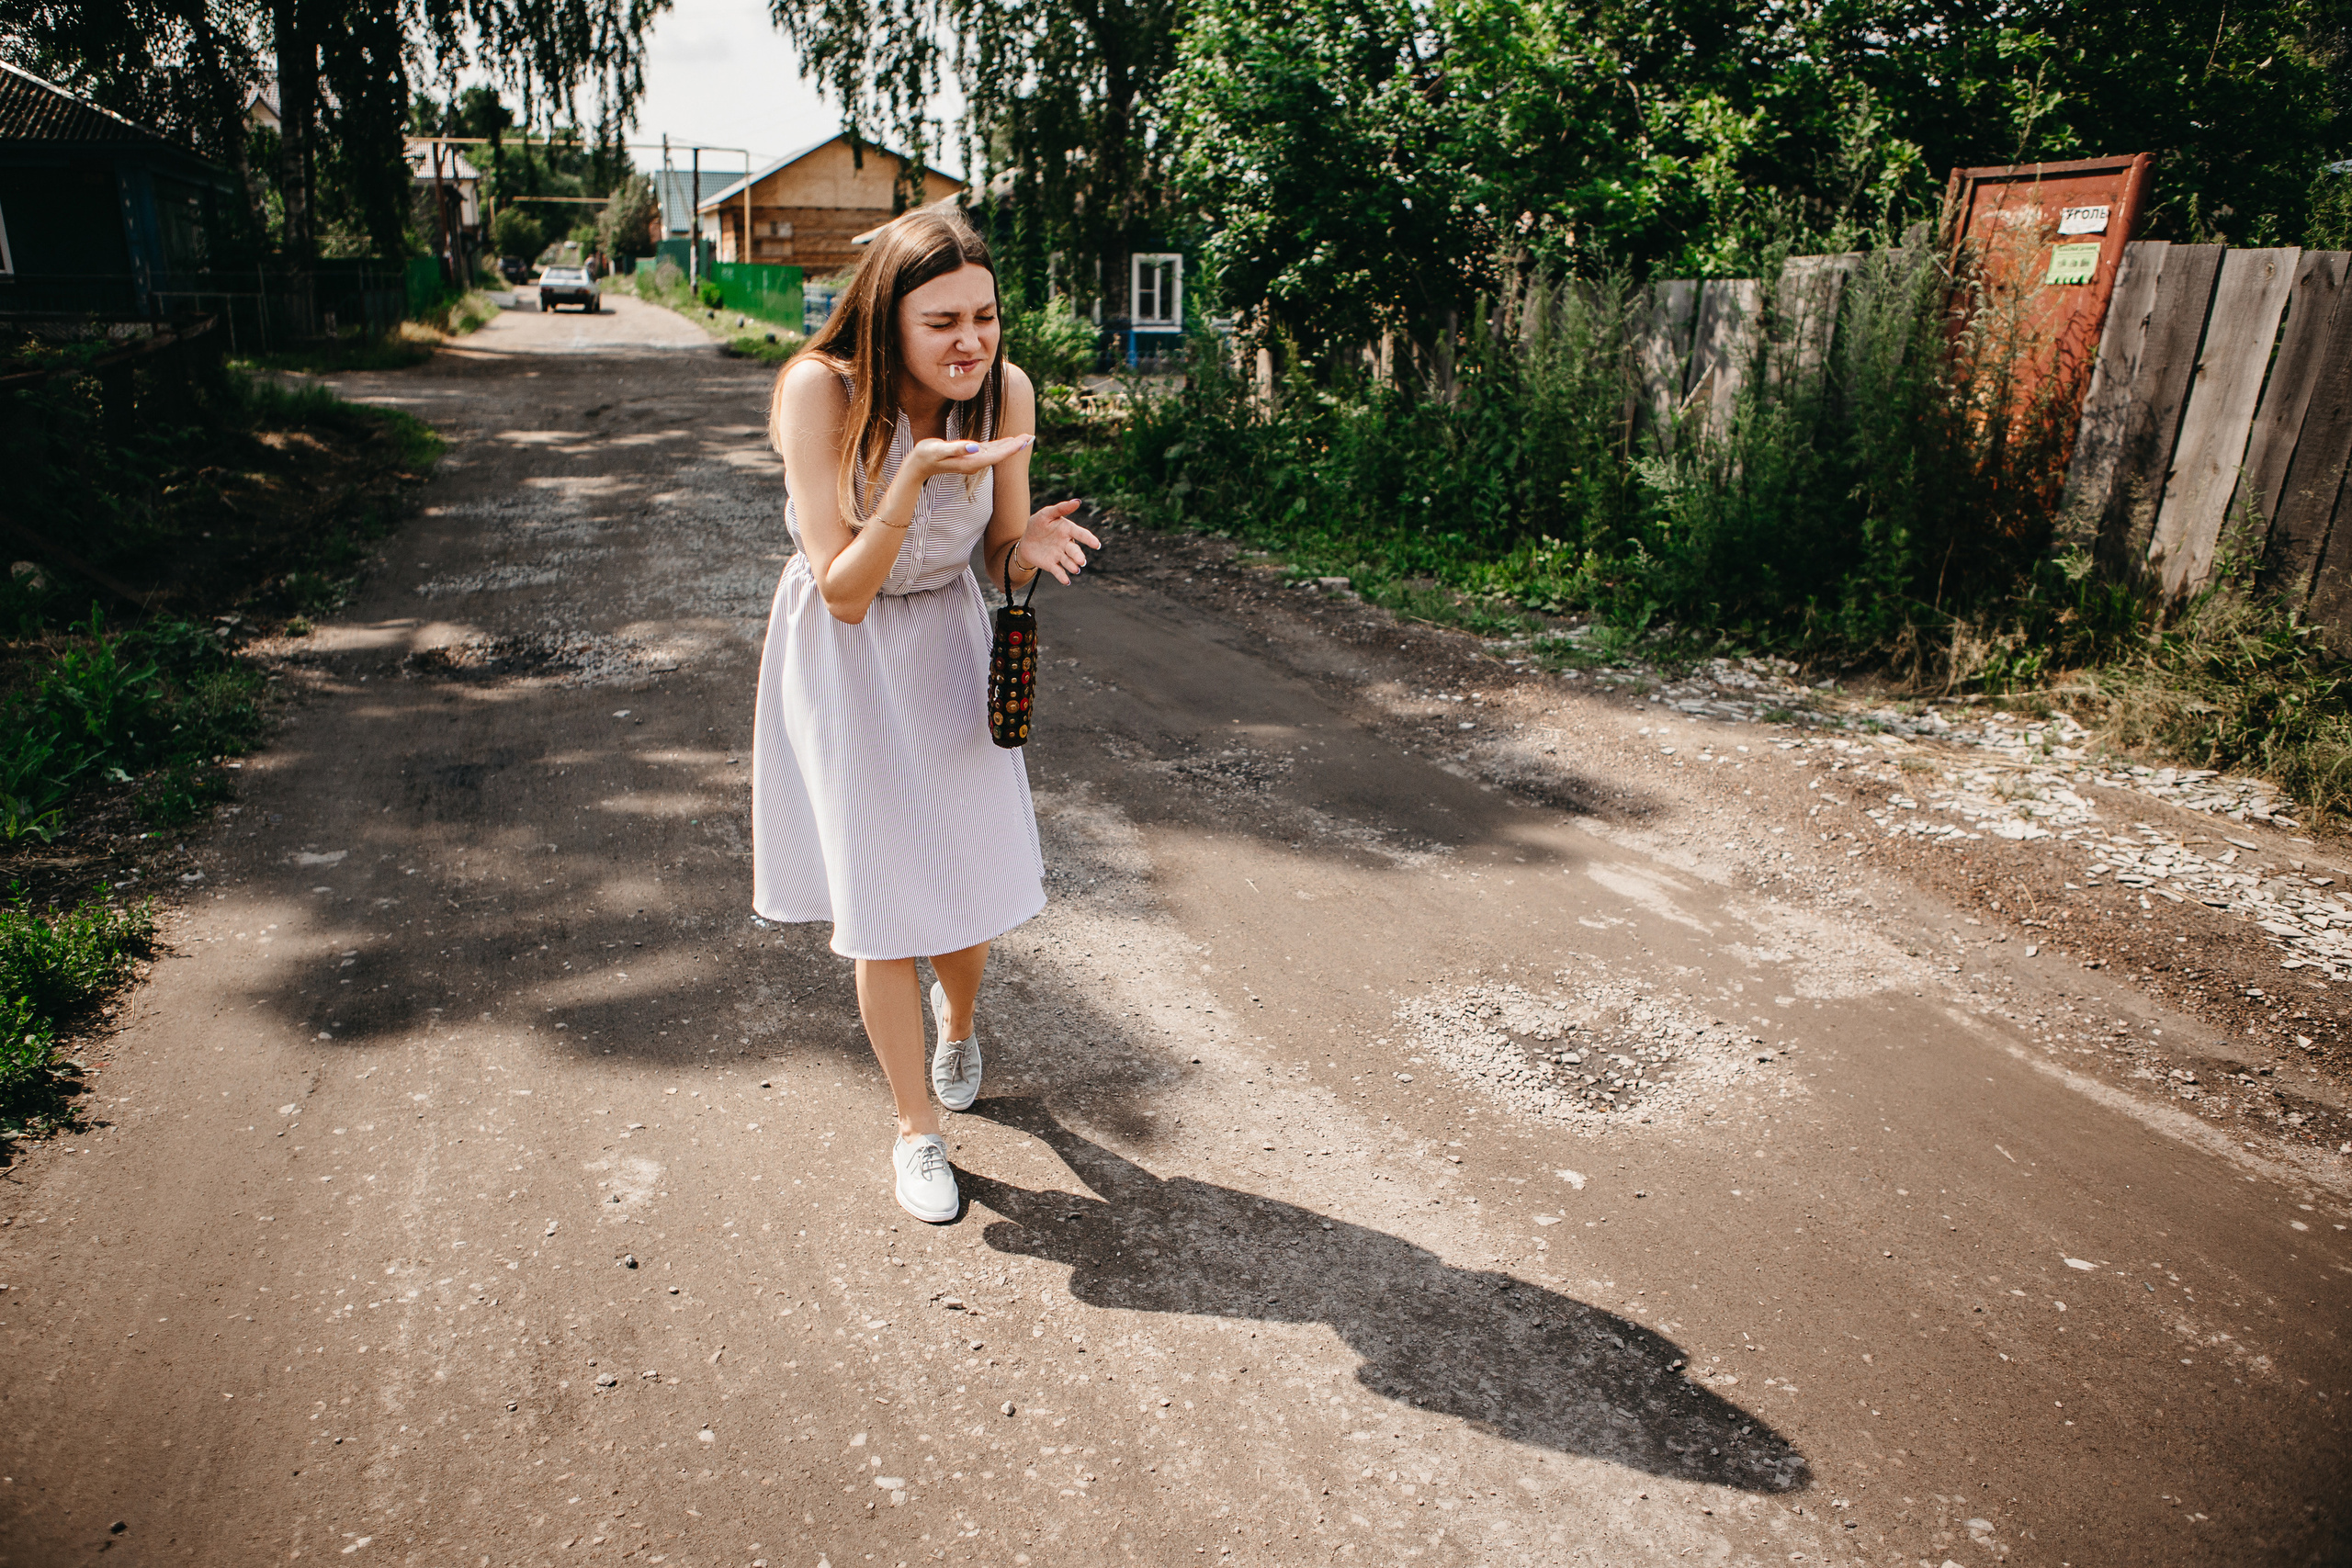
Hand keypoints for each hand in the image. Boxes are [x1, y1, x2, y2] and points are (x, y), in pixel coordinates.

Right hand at [911, 432, 1032, 481]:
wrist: (918, 465)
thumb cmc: (927, 455)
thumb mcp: (940, 449)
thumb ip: (957, 448)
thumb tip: (975, 448)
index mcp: (971, 462)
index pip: (996, 455)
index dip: (1011, 448)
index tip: (1025, 440)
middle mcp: (975, 463)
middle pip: (1000, 454)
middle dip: (1016, 446)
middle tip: (1031, 436)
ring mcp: (972, 460)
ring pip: (996, 452)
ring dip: (1010, 445)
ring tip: (1024, 438)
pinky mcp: (969, 455)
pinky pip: (989, 450)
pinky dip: (1000, 446)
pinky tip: (1008, 442)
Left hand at [1013, 498, 1100, 585]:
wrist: (1026, 540)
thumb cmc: (1039, 524)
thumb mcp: (1047, 514)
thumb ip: (1061, 508)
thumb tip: (1078, 502)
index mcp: (1068, 530)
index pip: (1080, 534)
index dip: (1089, 539)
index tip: (1096, 544)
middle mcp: (1066, 544)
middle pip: (1075, 551)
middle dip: (1078, 556)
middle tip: (1081, 561)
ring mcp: (1060, 555)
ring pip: (1068, 562)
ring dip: (1072, 566)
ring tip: (1075, 569)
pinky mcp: (1052, 565)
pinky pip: (1059, 572)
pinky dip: (1063, 577)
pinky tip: (1066, 581)